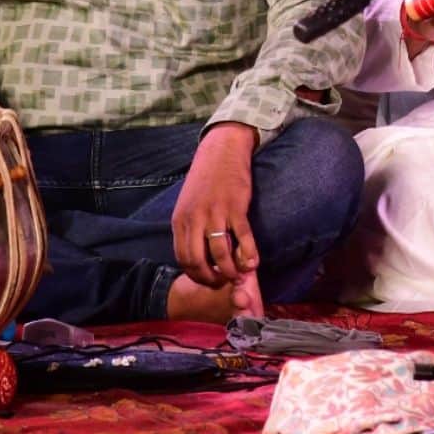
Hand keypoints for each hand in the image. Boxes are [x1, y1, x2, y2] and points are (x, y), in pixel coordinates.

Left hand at [171, 122, 259, 286]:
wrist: (221, 151)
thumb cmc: (205, 180)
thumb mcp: (187, 204)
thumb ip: (190, 228)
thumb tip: (195, 255)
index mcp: (180, 220)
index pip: (182, 258)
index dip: (196, 274)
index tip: (207, 279)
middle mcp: (194, 218)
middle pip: (197, 261)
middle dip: (210, 278)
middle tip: (222, 282)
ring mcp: (215, 213)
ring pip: (219, 253)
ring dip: (229, 270)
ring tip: (237, 274)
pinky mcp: (235, 207)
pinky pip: (242, 237)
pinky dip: (248, 254)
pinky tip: (252, 262)